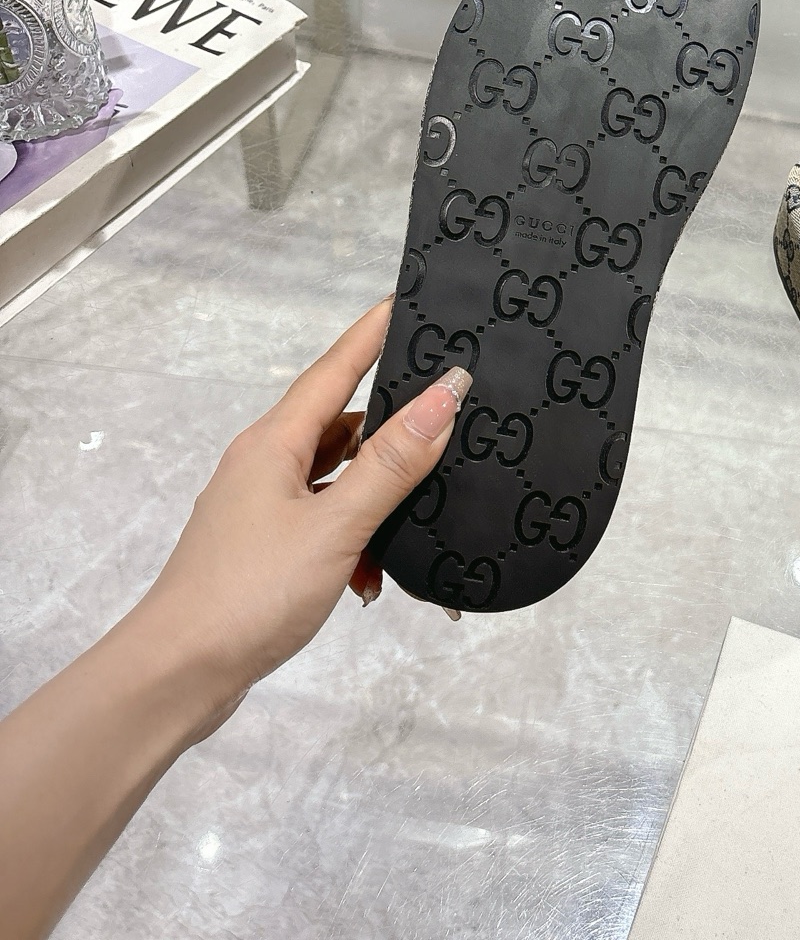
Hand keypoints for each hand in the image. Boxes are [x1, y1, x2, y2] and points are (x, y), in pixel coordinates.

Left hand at [129, 297, 469, 727]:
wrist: (177, 676)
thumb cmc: (250, 593)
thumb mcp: (336, 524)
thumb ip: (393, 462)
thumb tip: (444, 395)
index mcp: (274, 444)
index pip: (334, 370)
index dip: (371, 334)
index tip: (406, 300)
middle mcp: (264, 465)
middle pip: (339, 423)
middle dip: (391, 420)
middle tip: (445, 404)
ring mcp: (261, 508)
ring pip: (335, 476)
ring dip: (376, 491)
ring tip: (422, 503)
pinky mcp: (264, 549)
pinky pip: (324, 519)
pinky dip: (356, 535)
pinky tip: (376, 571)